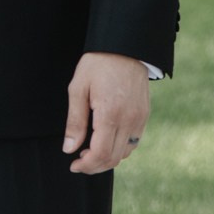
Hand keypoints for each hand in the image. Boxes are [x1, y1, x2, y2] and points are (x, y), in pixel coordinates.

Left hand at [63, 52, 150, 174]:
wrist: (125, 47)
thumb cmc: (98, 64)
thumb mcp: (78, 88)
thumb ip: (75, 121)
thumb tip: (69, 149)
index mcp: (110, 114)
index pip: (100, 154)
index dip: (86, 165)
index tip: (73, 164)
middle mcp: (129, 120)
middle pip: (113, 158)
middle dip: (94, 166)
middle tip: (79, 161)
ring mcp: (140, 119)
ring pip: (125, 153)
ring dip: (107, 159)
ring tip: (90, 151)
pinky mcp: (144, 115)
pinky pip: (134, 142)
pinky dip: (119, 149)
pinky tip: (106, 141)